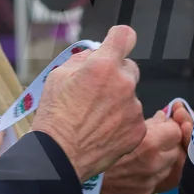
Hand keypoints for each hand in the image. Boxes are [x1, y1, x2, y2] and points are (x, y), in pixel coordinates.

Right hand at [33, 26, 145, 180]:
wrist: (59, 157)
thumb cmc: (55, 117)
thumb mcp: (58, 76)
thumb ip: (83, 61)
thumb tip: (97, 55)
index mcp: (103, 66)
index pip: (125, 36)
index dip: (120, 38)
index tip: (117, 43)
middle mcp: (124, 84)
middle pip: (129, 67)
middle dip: (116, 74)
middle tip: (97, 91)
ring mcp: (134, 108)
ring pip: (131, 95)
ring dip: (119, 100)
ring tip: (96, 118)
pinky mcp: (139, 129)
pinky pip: (134, 117)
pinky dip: (122, 121)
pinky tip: (104, 130)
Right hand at [100, 104, 190, 193]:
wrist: (74, 165)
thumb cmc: (95, 138)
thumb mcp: (124, 120)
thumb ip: (149, 119)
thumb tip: (164, 117)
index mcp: (149, 142)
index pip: (176, 132)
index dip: (169, 127)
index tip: (162, 125)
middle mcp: (152, 164)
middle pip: (175, 150)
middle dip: (166, 143)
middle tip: (153, 139)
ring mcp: (148, 181)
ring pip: (167, 167)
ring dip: (160, 160)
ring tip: (142, 154)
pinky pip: (154, 182)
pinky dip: (149, 175)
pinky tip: (135, 168)